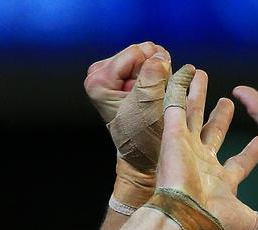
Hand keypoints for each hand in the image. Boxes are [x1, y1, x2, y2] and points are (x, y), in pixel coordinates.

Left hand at [85, 42, 171, 173]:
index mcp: (98, 80)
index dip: (151, 70)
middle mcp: (98, 73)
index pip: (135, 52)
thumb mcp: (148, 103)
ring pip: (144, 55)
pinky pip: (145, 62)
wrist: (140, 150)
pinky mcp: (119, 74)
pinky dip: (153, 75)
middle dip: (153, 70)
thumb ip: (153, 74)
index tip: (148, 93)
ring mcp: (108, 73)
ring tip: (150, 96)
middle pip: (139, 51)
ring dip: (155, 73)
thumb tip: (160, 55)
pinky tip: (150, 92)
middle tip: (150, 95)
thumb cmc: (141, 134)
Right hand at [155, 66, 257, 229]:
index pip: (240, 163)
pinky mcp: (174, 136)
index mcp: (223, 182)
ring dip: (199, 97)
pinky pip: (177, 106)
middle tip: (229, 103)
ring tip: (202, 77)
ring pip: (195, 116)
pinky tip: (184, 73)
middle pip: (215, 134)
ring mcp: (188, 148)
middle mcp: (204, 163)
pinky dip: (179, 89)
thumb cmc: (216, 225)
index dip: (252, 153)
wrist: (185, 219)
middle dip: (221, 119)